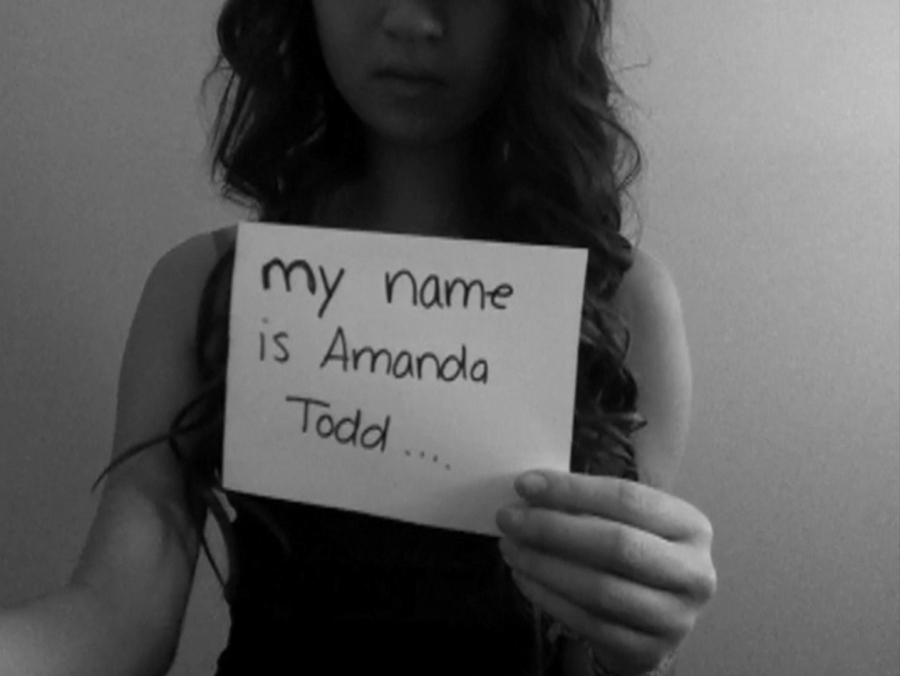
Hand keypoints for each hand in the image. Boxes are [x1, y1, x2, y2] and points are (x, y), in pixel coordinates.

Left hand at [496, 471, 715, 674]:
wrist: (657, 618)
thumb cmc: (636, 554)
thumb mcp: (630, 522)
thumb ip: (591, 505)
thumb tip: (531, 492)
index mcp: (690, 525)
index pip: (628, 499)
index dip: (572, 490)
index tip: (525, 484)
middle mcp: (693, 572)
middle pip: (616, 544)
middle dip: (553, 528)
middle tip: (509, 518)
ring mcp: (674, 617)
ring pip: (599, 589)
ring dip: (544, 565)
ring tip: (510, 548)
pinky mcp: (647, 650)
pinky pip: (587, 622)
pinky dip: (548, 597)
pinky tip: (523, 577)